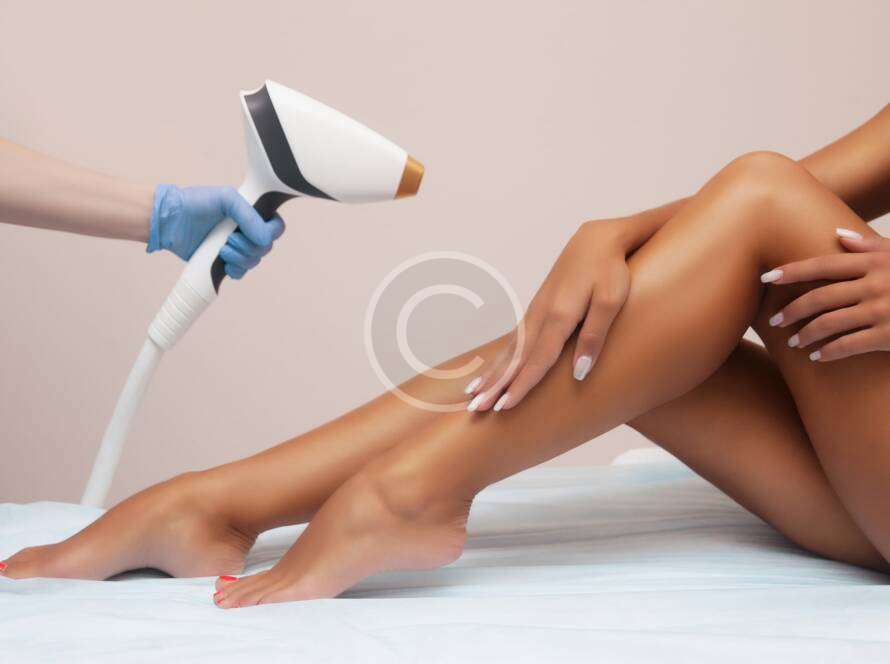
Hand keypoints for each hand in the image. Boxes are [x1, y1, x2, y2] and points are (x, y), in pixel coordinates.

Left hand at [148, 185, 284, 278]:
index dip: (269, 232)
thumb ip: (249, 215)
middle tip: (229, 238)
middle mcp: (246, 231)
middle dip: (248, 246)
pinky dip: (235, 270)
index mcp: (250, 214)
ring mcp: (236, 247)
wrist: (170, 221)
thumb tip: (265, 239)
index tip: (254, 232)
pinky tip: (223, 263)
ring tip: (221, 249)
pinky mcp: (224, 262)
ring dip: (239, 257)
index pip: (275, 227)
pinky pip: (240, 273)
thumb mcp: (226, 198)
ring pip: (253, 261)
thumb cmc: (195, 203)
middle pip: (265, 248)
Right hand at [466, 219, 631, 411]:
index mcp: (560, 316)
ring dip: (491, 372)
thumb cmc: (610, 269)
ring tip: (472, 393)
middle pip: (515, 358)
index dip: (520, 386)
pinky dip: (500, 356)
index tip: (503, 407)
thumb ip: (595, 336)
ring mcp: (536, 311)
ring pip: (510, 348)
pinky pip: (514, 338)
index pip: (537, 360)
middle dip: (495, 385)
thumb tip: (580, 373)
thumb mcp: (612, 300)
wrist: (598, 238)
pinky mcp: (538, 308)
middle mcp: (541, 315)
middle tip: (476, 409)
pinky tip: (493, 367)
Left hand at [763, 228, 889, 360]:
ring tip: (793, 343)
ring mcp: (882, 309)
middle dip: (792, 310)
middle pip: (820, 296)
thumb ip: (869, 247)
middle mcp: (875, 284)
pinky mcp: (889, 334)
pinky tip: (817, 357)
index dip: (792, 272)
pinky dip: (829, 351)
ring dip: (806, 334)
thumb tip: (838, 236)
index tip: (766, 277)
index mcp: (875, 262)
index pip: (822, 265)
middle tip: (773, 321)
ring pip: (830, 323)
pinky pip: (849, 344)